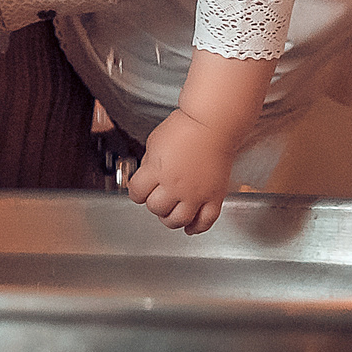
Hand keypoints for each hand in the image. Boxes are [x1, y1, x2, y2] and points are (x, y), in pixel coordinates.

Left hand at [131, 109, 235, 233]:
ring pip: (178, 220)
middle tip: (158, 197)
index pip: (137, 194)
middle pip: (156, 208)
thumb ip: (149, 163)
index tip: (140, 190)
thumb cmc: (185, 126)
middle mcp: (175, 185)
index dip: (137, 191)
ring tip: (171, 213)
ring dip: (171, 219)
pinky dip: (197, 228)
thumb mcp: (155, 141)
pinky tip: (190, 228)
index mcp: (157, 170)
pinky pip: (205, 221)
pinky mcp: (214, 196)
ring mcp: (196, 193)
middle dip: (154, 203)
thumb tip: (147, 177)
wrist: (213, 123)